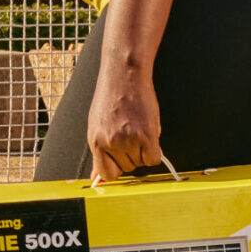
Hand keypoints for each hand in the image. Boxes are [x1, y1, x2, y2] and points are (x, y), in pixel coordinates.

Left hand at [87, 58, 162, 182]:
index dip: (117, 169)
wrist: (124, 74)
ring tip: (138, 128)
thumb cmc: (111, 96)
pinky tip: (148, 132)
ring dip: (144, 150)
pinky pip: (154, 158)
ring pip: (142, 162)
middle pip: (127, 168)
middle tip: (131, 134)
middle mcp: (110, 142)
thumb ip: (100, 152)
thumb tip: (96, 177)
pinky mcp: (146, 134)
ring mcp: (128, 139)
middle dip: (132, 155)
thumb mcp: (98, 125)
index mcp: (96, 141)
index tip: (122, 162)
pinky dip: (155, 150)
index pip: (107, 174)